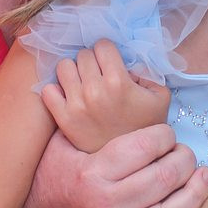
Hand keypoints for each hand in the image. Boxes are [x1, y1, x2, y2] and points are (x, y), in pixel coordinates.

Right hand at [18, 124, 207, 207]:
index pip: (145, 148)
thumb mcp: (60, 143)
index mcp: (93, 173)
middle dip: (183, 159)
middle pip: (163, 178)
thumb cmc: (49, 177)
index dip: (164, 136)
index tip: (165, 134)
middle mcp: (108, 205)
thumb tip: (101, 76)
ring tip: (204, 176)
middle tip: (184, 151)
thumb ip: (84, 115)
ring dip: (194, 195)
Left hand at [41, 39, 170, 151]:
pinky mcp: (63, 118)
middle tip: (98, 76)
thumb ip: (148, 71)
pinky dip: (56, 90)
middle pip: (83, 55)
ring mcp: (76, 104)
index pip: (102, 45)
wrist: (130, 162)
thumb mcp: (159, 95)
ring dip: (73, 72)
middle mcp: (94, 91)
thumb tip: (127, 59)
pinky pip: (48, 90)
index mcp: (118, 81)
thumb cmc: (146, 125)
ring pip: (63, 67)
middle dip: (91, 62)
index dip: (108, 52)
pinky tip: (69, 96)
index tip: (110, 63)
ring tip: (83, 84)